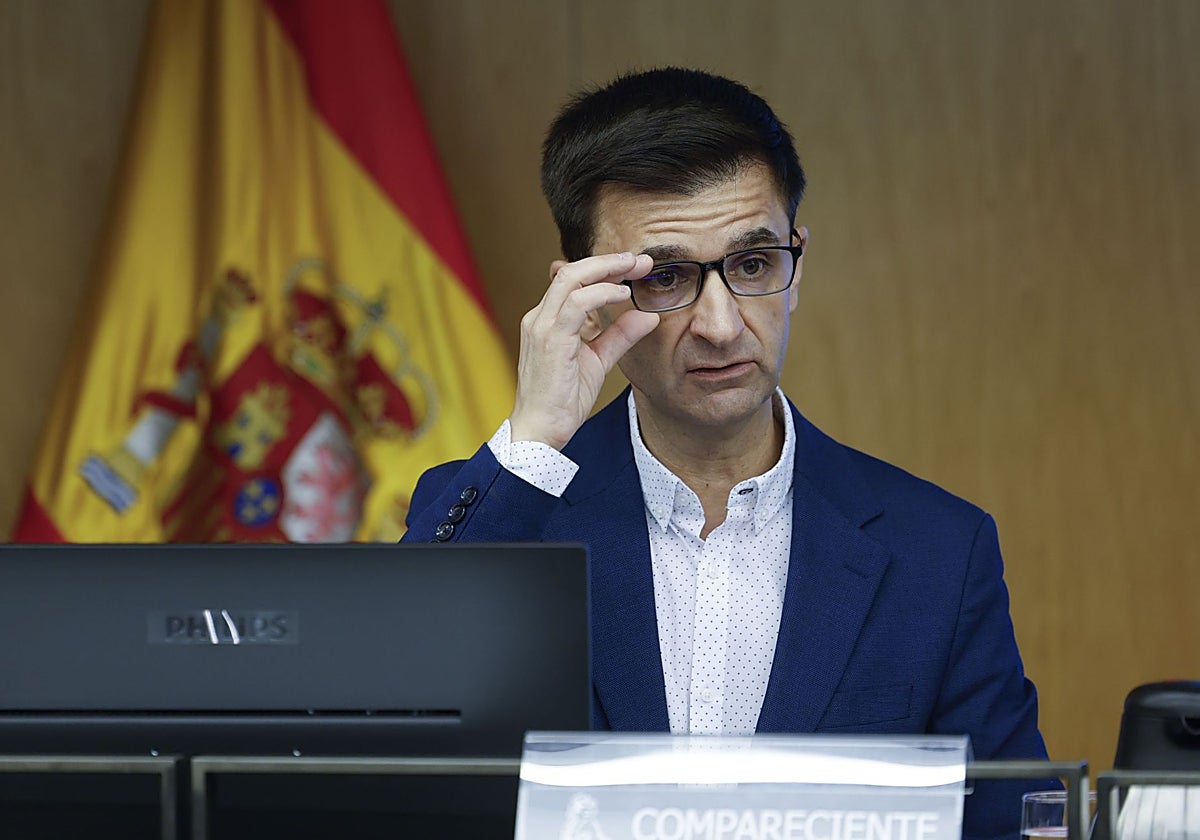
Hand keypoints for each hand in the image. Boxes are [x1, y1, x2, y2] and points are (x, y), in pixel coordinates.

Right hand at [509, 252, 659, 449]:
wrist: (540, 431)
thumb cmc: (562, 401)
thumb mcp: (597, 361)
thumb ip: (619, 336)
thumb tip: (647, 315)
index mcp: (547, 321)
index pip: (573, 281)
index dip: (603, 268)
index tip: (634, 266)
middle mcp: (540, 318)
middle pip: (571, 271)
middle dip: (608, 261)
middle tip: (639, 259)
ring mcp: (541, 327)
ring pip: (571, 279)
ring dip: (606, 269)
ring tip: (634, 268)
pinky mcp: (550, 340)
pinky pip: (576, 304)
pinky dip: (602, 294)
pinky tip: (622, 295)